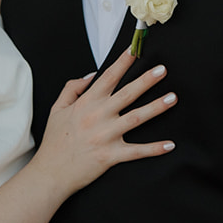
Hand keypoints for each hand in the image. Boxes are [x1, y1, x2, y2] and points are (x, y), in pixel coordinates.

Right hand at [33, 46, 175, 197]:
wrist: (50, 173)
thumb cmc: (54, 141)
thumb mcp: (57, 109)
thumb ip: (72, 88)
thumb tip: (90, 75)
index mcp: (86, 103)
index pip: (108, 76)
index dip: (122, 61)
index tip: (135, 49)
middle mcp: (98, 116)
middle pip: (127, 94)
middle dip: (146, 80)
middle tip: (162, 69)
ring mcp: (105, 136)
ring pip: (136, 118)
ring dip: (156, 108)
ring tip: (172, 98)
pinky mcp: (110, 155)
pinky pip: (136, 151)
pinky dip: (153, 149)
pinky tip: (169, 145)